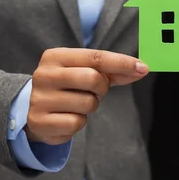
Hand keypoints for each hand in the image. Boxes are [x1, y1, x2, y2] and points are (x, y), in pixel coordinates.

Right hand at [26, 48, 148, 144]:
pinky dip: (79, 122)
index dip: (121, 62)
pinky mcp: (40, 121)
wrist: (35, 110)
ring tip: (77, 104)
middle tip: (96, 90)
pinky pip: (77, 123)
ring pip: (88, 103)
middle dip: (102, 87)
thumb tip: (141, 69)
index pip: (95, 57)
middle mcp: (44, 75)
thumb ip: (112, 71)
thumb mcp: (85, 72)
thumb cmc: (68, 86)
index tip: (143, 67)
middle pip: (93, 78)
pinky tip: (67, 117)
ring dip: (91, 106)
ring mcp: (40, 98)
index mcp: (55, 56)